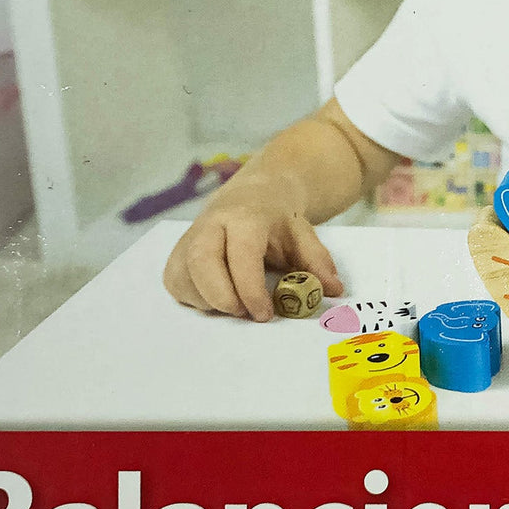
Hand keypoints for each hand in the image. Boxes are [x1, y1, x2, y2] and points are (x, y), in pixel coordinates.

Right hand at [163, 171, 343, 321]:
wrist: (253, 194)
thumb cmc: (278, 220)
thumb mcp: (303, 234)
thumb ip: (316, 261)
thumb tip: (332, 290)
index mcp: (245, 216)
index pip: (241, 253)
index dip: (250, 287)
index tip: (264, 314)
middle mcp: (211, 224)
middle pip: (200, 260)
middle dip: (221, 295)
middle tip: (244, 314)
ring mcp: (189, 237)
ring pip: (183, 274)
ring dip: (208, 300)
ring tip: (236, 304)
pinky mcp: (176, 254)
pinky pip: (175, 281)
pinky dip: (194, 298)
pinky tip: (218, 297)